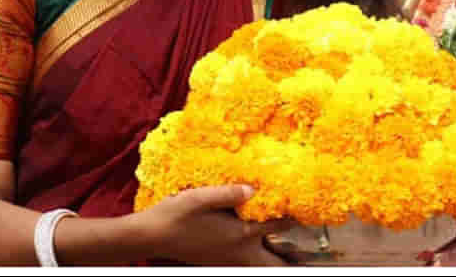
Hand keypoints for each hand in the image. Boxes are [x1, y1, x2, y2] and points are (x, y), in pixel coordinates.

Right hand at [137, 184, 296, 265]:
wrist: (150, 236)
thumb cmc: (175, 215)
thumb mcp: (200, 197)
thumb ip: (228, 193)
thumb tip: (254, 188)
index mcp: (238, 236)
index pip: (276, 228)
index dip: (293, 220)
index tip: (304, 211)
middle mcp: (237, 253)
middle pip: (272, 265)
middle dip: (288, 261)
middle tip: (304, 256)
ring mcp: (227, 260)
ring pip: (259, 267)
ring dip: (274, 260)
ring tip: (287, 250)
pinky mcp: (218, 261)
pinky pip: (246, 264)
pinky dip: (258, 258)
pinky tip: (258, 245)